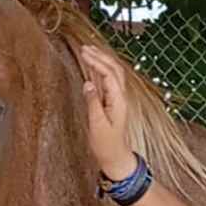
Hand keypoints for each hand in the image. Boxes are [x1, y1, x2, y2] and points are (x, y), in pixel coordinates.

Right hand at [80, 44, 136, 179]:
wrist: (115, 158)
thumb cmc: (106, 145)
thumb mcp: (97, 125)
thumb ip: (93, 103)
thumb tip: (87, 83)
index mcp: (119, 101)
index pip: (110, 74)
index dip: (97, 62)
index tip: (84, 53)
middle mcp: (120, 97)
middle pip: (114, 69)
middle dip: (101, 56)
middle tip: (85, 47)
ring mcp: (117, 99)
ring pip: (112, 74)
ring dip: (101, 61)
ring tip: (88, 51)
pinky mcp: (111, 103)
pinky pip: (107, 83)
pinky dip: (99, 71)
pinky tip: (91, 66)